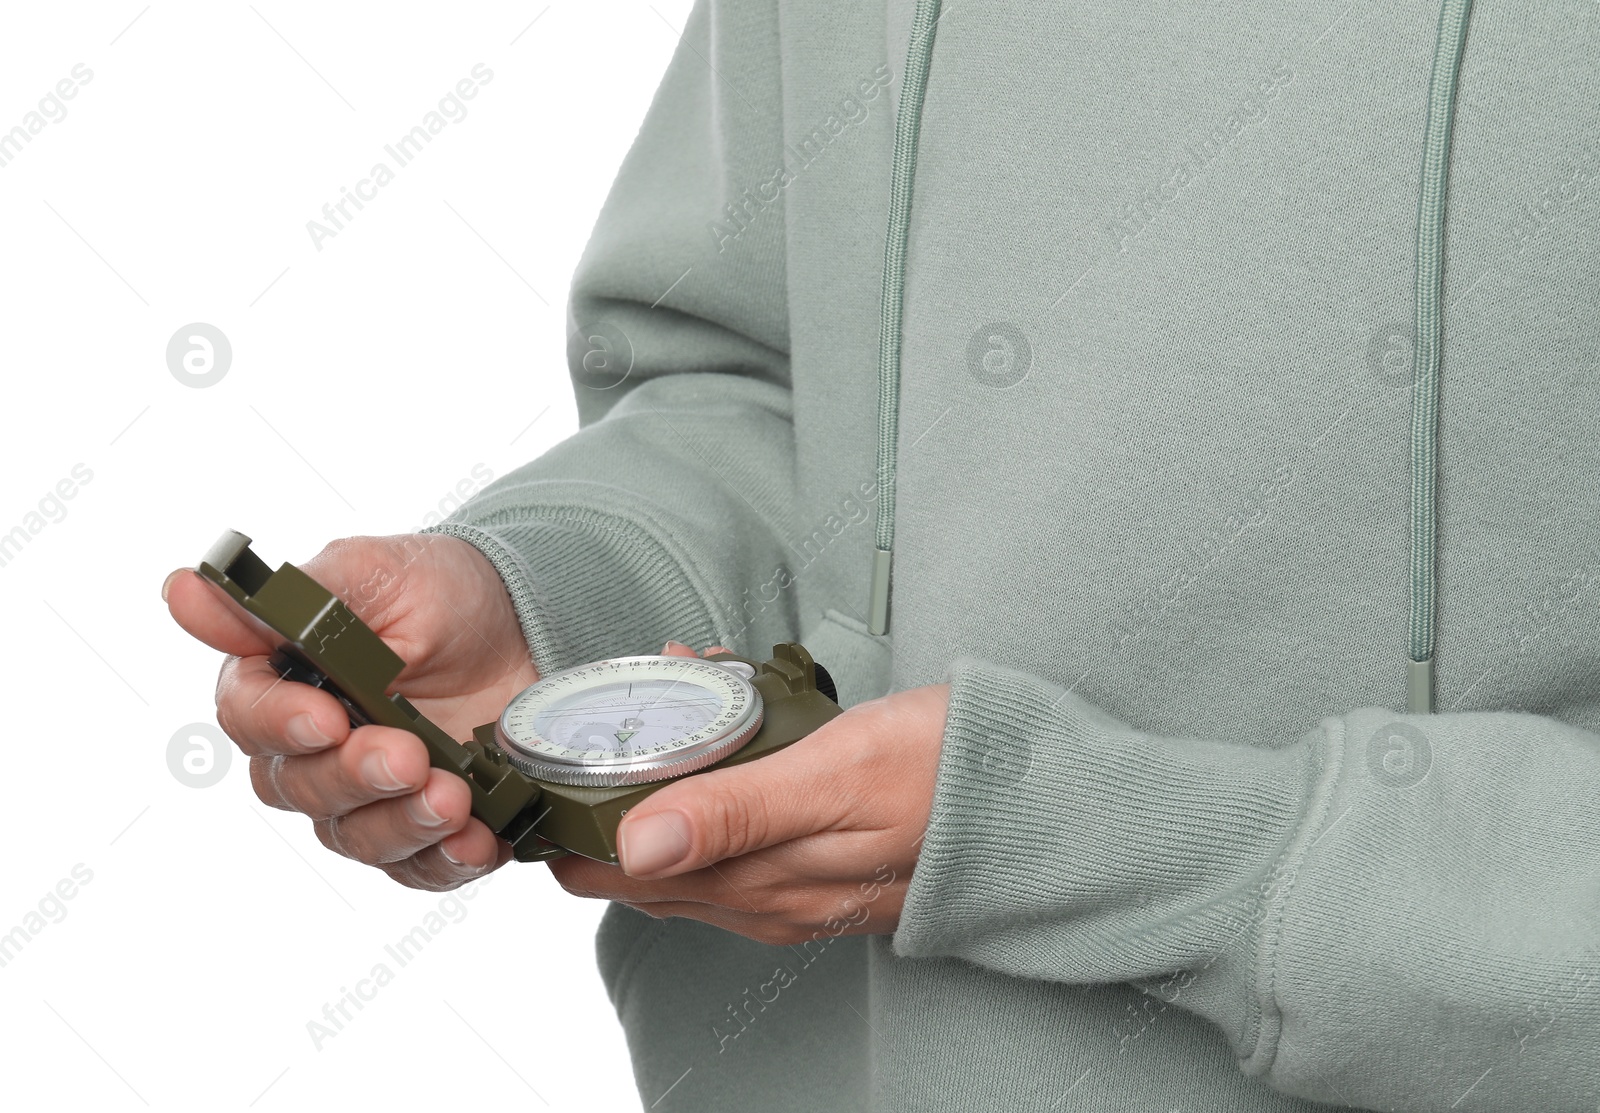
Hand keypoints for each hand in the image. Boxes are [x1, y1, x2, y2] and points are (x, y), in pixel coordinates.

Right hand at [163, 534, 535, 889]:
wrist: (530, 625)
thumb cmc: (442, 591)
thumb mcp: (375, 573)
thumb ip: (293, 595)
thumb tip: (183, 590)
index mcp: (285, 680)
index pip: (249, 716)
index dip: (280, 724)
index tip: (326, 719)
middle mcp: (314, 748)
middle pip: (297, 787)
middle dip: (353, 776)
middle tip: (408, 756)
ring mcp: (369, 795)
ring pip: (353, 836)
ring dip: (400, 823)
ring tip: (452, 797)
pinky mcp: (425, 829)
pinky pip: (416, 868)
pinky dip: (443, 861)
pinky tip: (475, 840)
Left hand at [550, 642, 948, 943]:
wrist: (1037, 800)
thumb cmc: (942, 773)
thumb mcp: (833, 773)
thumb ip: (734, 811)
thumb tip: (633, 844)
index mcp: (757, 882)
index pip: (619, 872)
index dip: (567, 828)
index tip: (536, 770)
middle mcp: (762, 901)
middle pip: (642, 862)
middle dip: (605, 795)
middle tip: (592, 720)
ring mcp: (789, 892)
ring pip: (685, 847)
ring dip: (656, 787)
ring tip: (654, 708)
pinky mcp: (814, 872)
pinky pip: (731, 839)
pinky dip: (705, 791)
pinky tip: (718, 740)